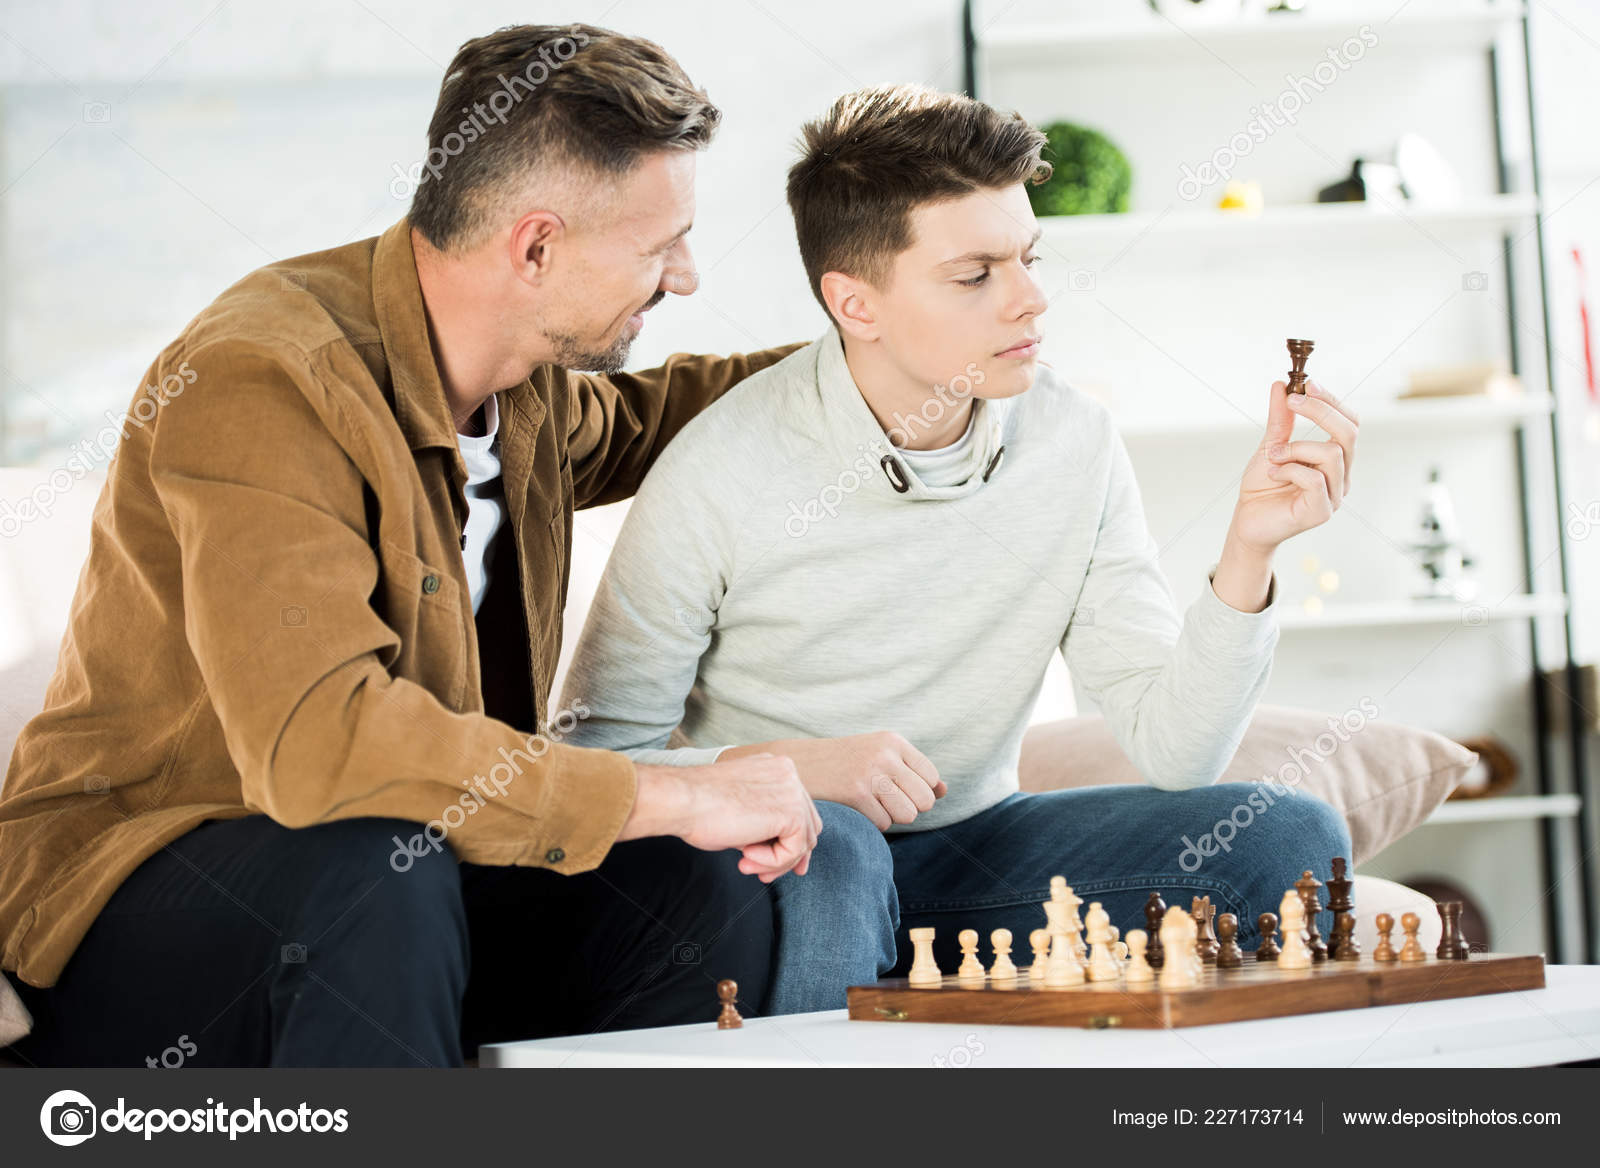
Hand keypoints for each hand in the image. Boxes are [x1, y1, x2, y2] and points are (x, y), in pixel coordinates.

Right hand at [622, 755, 822, 882]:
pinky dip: (771, 862)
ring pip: (803, 841)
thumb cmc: (698, 806)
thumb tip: (780, 851)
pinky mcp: (791, 812)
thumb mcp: (739, 812)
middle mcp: (788, 774)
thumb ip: (763, 825)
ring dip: (775, 862)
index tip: (776, 865)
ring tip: (745, 866)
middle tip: (764, 876)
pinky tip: (744, 857)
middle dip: (790, 856)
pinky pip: (794, 850)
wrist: (681, 800)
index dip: (791, 840)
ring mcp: (793, 790)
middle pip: (808, 824)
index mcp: (775, 768)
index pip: (798, 808)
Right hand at [724, 732, 945, 830]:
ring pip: (907, 815)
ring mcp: (870, 773)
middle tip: (884, 801)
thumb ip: (914, 771)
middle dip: (908, 808)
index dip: (919, 792)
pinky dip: (872, 823)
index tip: (896, 789)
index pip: (931, 778)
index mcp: (893, 741)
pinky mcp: (855, 793)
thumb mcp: (880, 755)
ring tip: (871, 805)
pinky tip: (857, 809)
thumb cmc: (843, 762)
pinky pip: (884, 824)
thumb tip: (944, 790)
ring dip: (892, 818)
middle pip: (924, 800)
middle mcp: (885, 754)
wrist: (798, 763)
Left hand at [1230, 378, 1358, 554]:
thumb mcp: (1270, 445)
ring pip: (1332, 454)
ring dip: (1296, 448)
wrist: (1246, 522)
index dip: (1331, 401)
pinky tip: (1274, 474)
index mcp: (1335, 458)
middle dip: (1320, 411)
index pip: (1349, 422)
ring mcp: (1335, 495)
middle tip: (1293, 402)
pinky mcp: (1322, 512)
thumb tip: (1281, 386)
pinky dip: (1290, 470)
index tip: (1307, 383)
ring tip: (1273, 457)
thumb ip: (1281, 419)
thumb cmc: (1262, 487)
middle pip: (1349, 433)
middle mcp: (1341, 476)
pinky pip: (1315, 479)